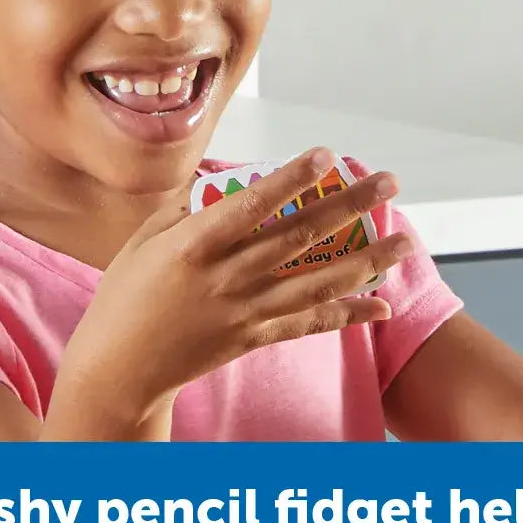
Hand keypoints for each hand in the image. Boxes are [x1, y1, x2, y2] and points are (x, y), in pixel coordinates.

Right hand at [60, 148, 411, 416]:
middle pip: (298, 238)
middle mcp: (226, 277)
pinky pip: (308, 326)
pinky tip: (380, 305)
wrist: (117, 367)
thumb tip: (231, 181)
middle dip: (349, 207)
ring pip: (317, 284)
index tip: (327, 155)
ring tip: (404, 241)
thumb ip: (189, 209)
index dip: (291, 179)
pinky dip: (346, 316)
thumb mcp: (145, 239)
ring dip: (366, 262)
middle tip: (389, 182)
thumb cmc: (125, 294)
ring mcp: (244, 311)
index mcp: (194, 245)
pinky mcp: (254, 339)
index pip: (252, 205)